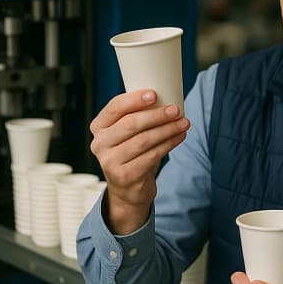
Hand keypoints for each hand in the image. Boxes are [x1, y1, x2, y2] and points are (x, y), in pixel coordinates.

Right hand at [89, 89, 189, 233]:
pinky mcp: (125, 175)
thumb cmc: (131, 153)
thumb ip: (137, 116)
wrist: (127, 189)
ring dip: (167, 129)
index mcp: (99, 127)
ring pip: (144, 140)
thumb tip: (166, 99)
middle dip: (157, 115)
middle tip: (175, 110)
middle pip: (131, 124)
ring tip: (184, 123)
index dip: (134, 99)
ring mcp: (110, 161)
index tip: (154, 94)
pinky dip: (169, 143)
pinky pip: (152, 155)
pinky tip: (179, 136)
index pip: (114, 108)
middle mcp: (100, 143)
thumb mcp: (127, 134)